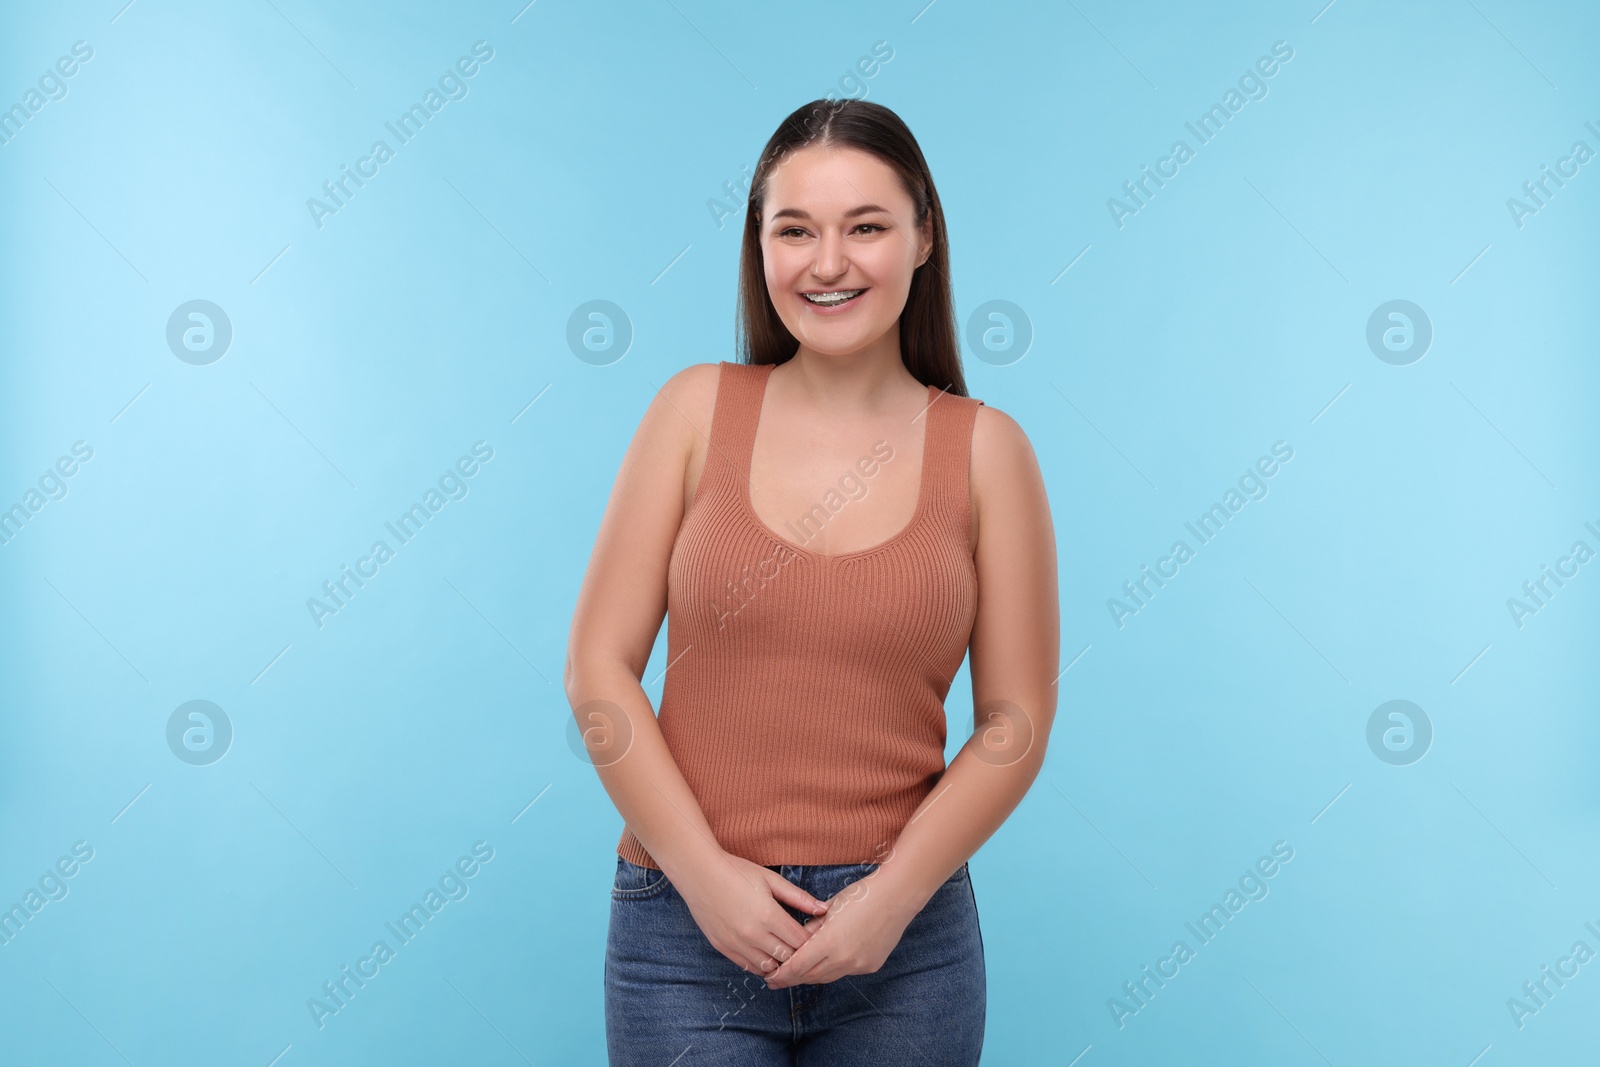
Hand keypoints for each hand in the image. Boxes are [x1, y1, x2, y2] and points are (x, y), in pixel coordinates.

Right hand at [672, 851, 831, 977]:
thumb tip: (824, 909)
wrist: (699, 873)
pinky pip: (748, 967)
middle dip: (797, 954)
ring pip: (768, 967)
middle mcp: (753, 934)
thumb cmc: (737, 871)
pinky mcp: (723, 948)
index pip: (799, 941)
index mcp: (768, 915)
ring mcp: (736, 943)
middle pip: (786, 957)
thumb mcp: (771, 879)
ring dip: (779, 962)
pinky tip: (766, 955)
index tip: (814, 936)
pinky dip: (761, 964)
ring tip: (785, 952)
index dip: (810, 941)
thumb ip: (798, 897)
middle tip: (803, 947)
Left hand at [761, 870, 913, 987]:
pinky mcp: (870, 966)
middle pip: (811, 976)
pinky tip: (824, 964)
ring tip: (797, 974)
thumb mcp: (829, 909)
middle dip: (793, 978)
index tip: (770, 978)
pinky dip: (832, 969)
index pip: (798, 966)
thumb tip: (797, 943)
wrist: (896, 896)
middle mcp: (844, 958)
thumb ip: (811, 928)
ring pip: (827, 976)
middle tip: (777, 979)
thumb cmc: (860, 896)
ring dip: (811, 975)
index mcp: (830, 941)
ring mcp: (859, 964)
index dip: (782, 975)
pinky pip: (844, 972)